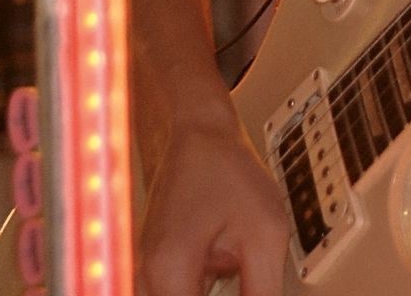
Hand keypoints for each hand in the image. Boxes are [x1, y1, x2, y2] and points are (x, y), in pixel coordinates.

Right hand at [138, 118, 287, 295]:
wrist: (198, 131)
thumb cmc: (227, 170)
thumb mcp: (264, 233)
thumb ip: (262, 292)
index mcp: (169, 274)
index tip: (249, 291)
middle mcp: (147, 279)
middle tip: (245, 281)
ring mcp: (147, 275)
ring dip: (213, 294)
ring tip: (235, 263)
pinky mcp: (155, 270)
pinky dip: (203, 292)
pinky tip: (230, 273)